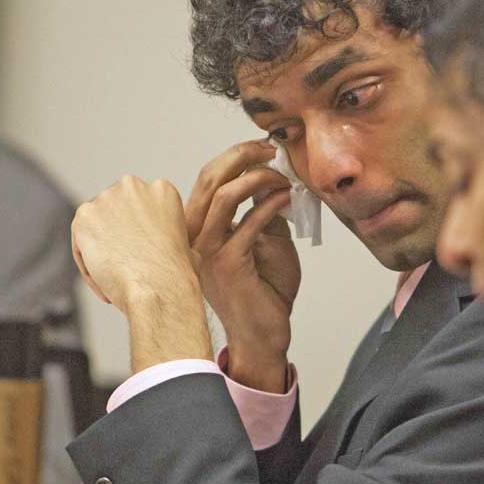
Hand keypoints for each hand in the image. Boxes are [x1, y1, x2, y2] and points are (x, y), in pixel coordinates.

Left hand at [71, 175, 210, 371]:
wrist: (158, 289)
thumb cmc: (177, 276)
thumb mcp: (188, 248)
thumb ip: (172, 238)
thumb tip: (170, 248)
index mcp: (163, 190)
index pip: (139, 207)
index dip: (138, 234)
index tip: (142, 256)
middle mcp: (134, 186)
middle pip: (115, 211)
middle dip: (117, 236)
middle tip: (125, 266)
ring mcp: (107, 198)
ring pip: (95, 228)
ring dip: (101, 252)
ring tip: (115, 281)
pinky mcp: (84, 216)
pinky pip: (80, 244)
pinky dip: (88, 266)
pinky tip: (104, 285)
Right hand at [185, 140, 300, 391]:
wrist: (263, 334)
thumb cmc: (264, 290)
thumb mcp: (264, 240)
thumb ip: (261, 211)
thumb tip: (273, 178)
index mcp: (198, 229)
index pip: (207, 178)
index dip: (234, 156)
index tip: (265, 148)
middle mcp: (195, 238)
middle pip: (210, 179)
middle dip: (243, 156)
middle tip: (272, 151)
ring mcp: (207, 251)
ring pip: (224, 196)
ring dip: (259, 178)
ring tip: (283, 178)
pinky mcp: (228, 264)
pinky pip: (249, 222)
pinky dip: (271, 204)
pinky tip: (288, 199)